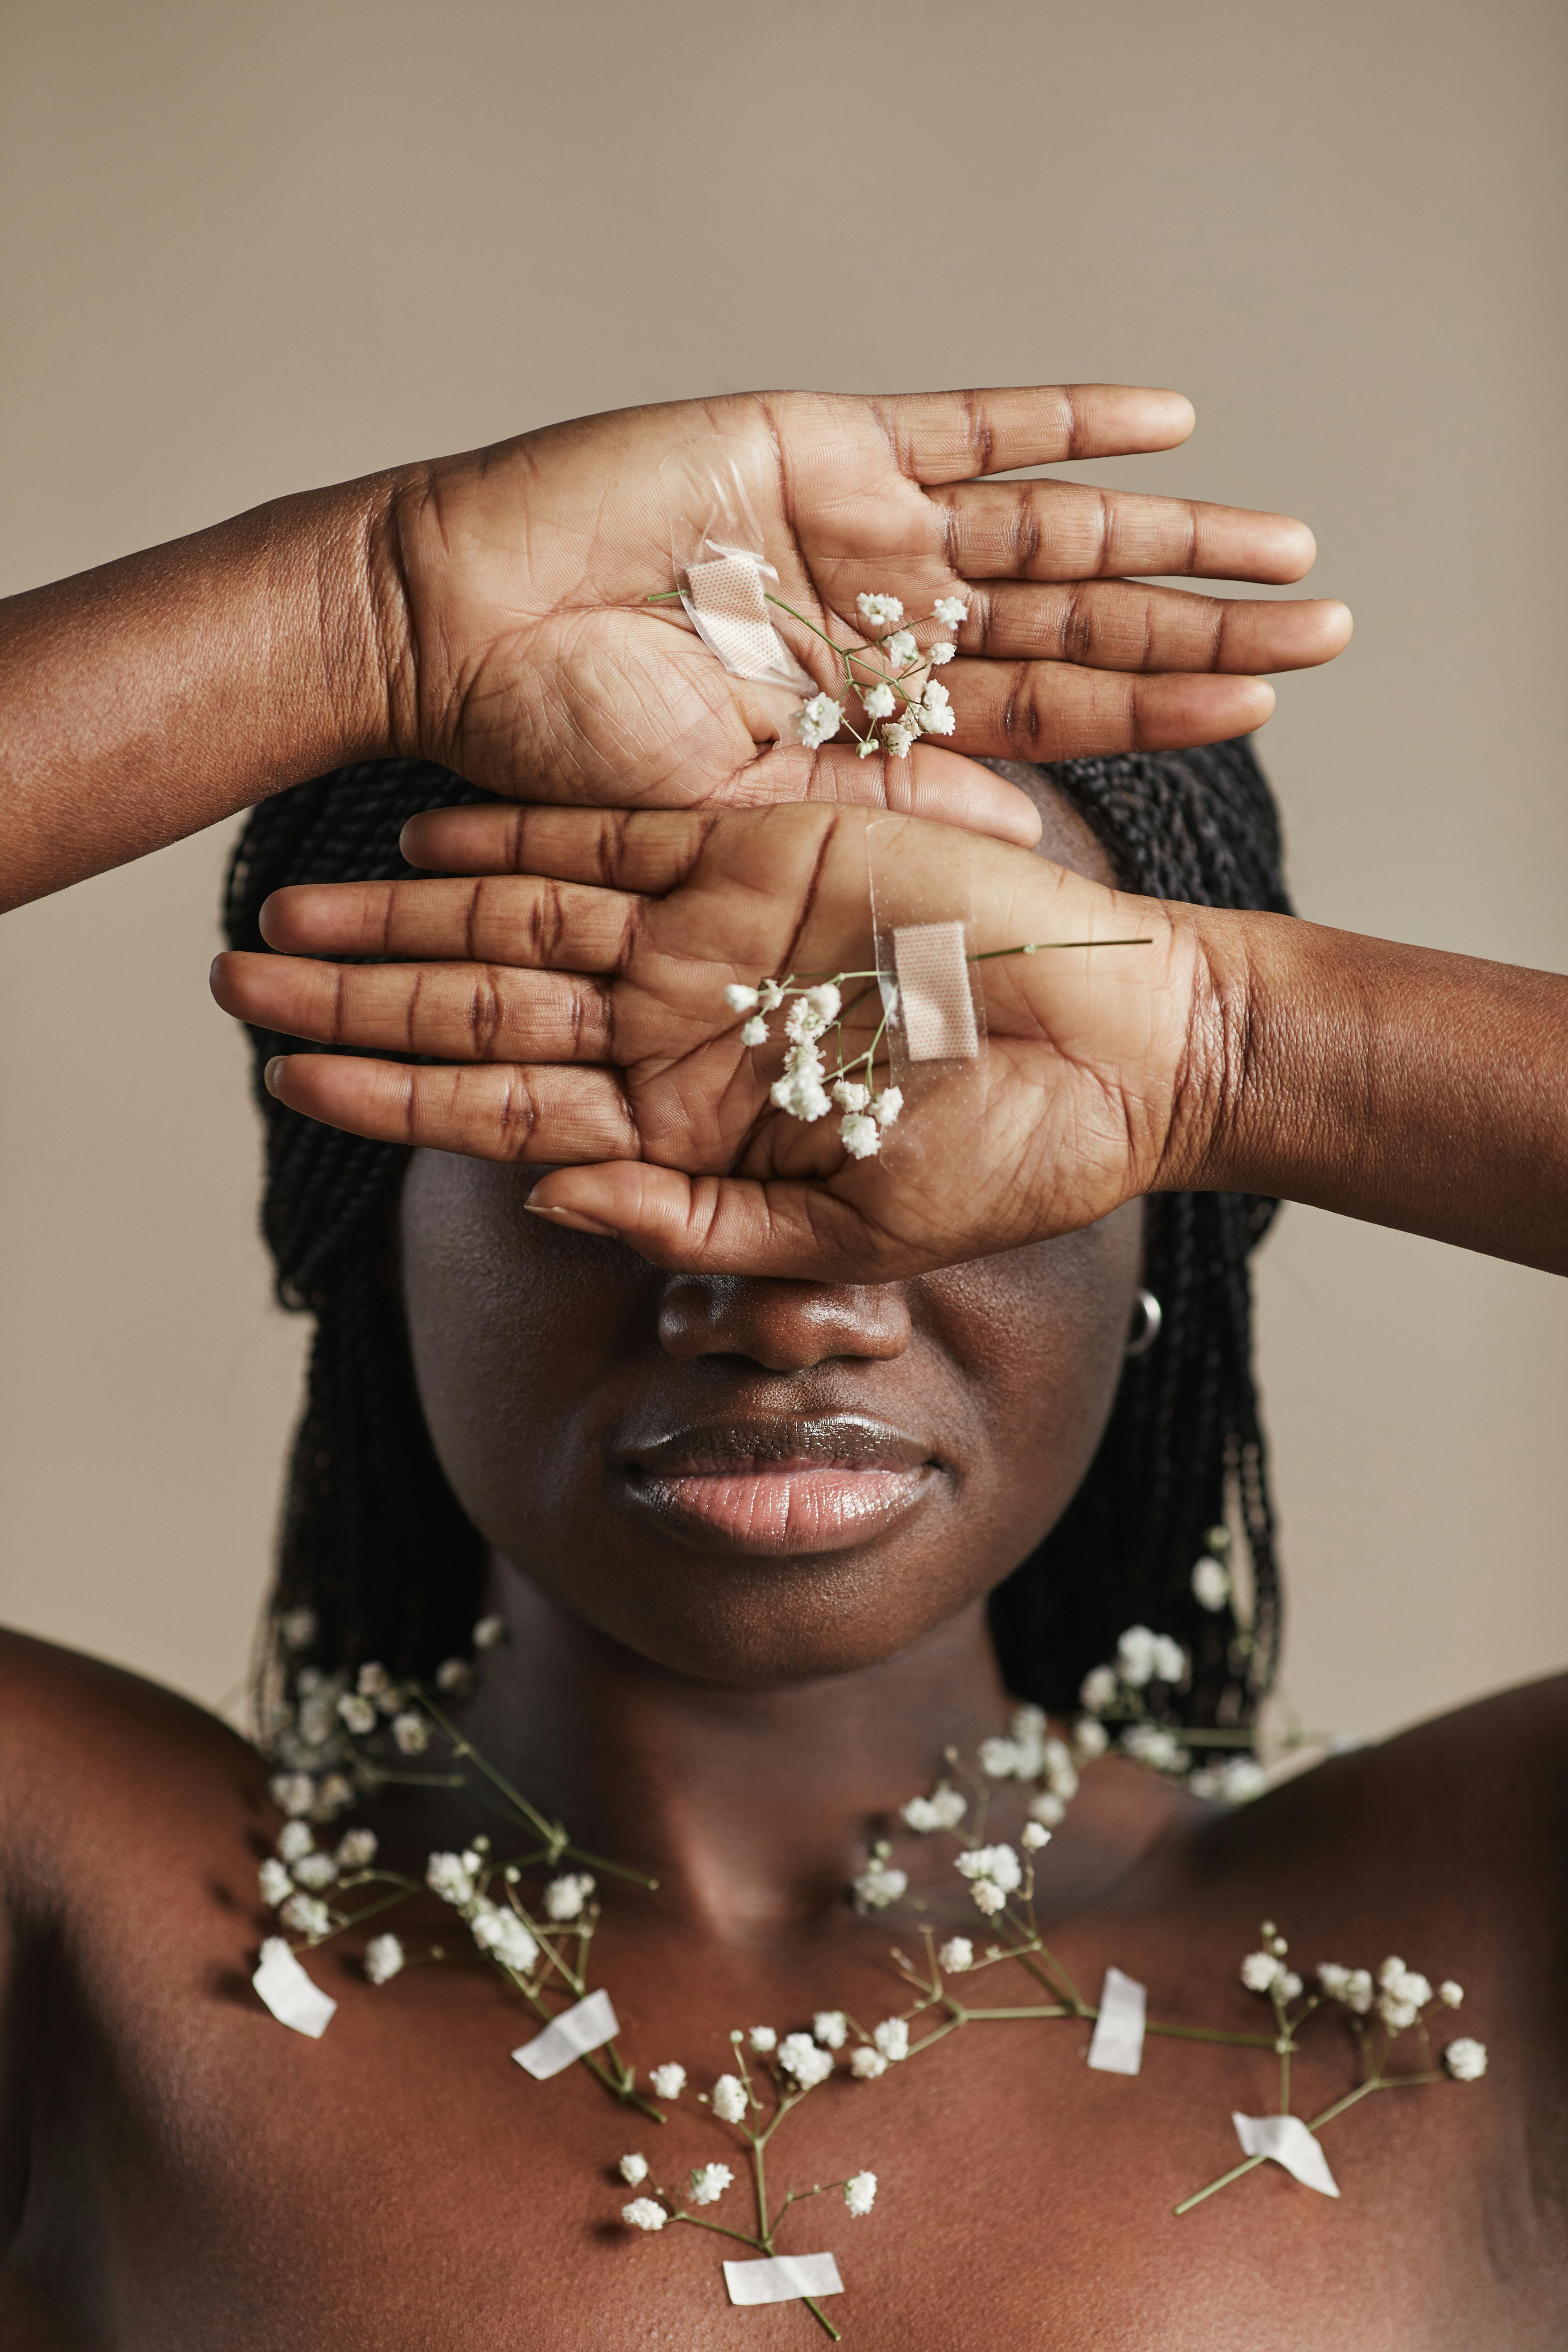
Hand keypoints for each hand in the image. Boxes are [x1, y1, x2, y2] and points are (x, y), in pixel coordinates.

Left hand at [214, 797, 1208, 1280]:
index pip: (501, 1109)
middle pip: (482, 1003)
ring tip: (290, 907)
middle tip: (233, 981)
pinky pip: (621, 832)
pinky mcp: (771, 847)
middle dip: (358, 996)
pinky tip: (428, 832)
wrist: (1131, 1053)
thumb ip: (688, 1227)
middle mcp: (681, 1025)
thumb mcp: (844, 1240)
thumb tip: (538, 1207)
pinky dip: (524, 829)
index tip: (281, 1083)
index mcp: (689, 1126)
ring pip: (523, 914)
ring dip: (406, 913)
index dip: (388, 1095)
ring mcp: (717, 932)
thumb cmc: (1012, 1166)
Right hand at [375, 385, 1348, 841]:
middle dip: (1196, 623)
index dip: (1155, 708)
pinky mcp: (824, 445)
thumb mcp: (738, 810)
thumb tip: (1027, 835)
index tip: (1262, 706)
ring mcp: (863, 528)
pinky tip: (1165, 422)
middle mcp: (889, 619)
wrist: (458, 635)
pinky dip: (1060, 422)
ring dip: (1165, 529)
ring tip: (1280, 541)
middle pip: (1078, 617)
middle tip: (1323, 620)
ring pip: (1049, 526)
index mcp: (873, 714)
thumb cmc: (565, 749)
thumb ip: (883, 810)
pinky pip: (968, 427)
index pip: (1048, 710)